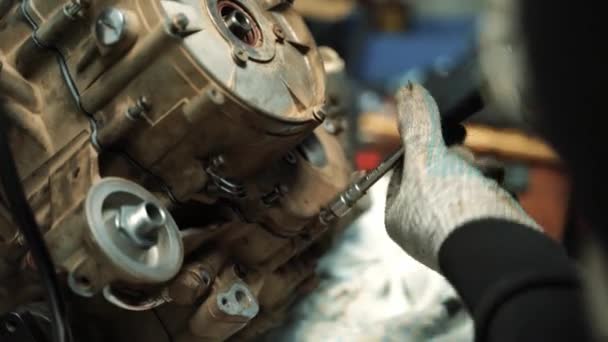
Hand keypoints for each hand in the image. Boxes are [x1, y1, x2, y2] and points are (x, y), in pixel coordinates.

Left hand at [384, 84, 539, 270]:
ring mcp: (454, 227)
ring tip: (484, 174)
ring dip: (477, 169)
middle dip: (454, 158)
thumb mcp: (426, 157)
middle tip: (461, 159)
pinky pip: (485, 195)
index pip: (403, 166)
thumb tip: (407, 89)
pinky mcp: (483, 228)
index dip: (421, 145)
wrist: (502, 252)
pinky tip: (496, 188)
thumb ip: (417, 124)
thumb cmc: (453, 209)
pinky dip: (492, 186)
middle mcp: (422, 223)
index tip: (438, 135)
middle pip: (435, 170)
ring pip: (464, 180)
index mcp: (398, 213)